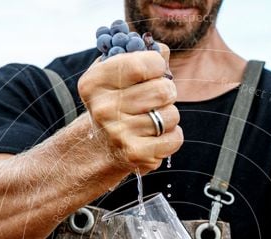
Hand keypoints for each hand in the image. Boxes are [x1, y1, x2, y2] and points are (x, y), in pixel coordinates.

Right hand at [77, 44, 182, 172]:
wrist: (101, 148)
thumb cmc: (115, 102)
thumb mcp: (114, 74)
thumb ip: (139, 56)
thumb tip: (162, 51)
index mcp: (95, 83)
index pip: (142, 64)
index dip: (157, 64)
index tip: (153, 70)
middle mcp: (103, 109)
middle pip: (163, 90)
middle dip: (167, 92)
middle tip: (155, 98)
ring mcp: (119, 134)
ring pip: (172, 115)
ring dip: (168, 116)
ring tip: (151, 120)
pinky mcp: (135, 154)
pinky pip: (175, 138)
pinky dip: (171, 136)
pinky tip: (154, 137)